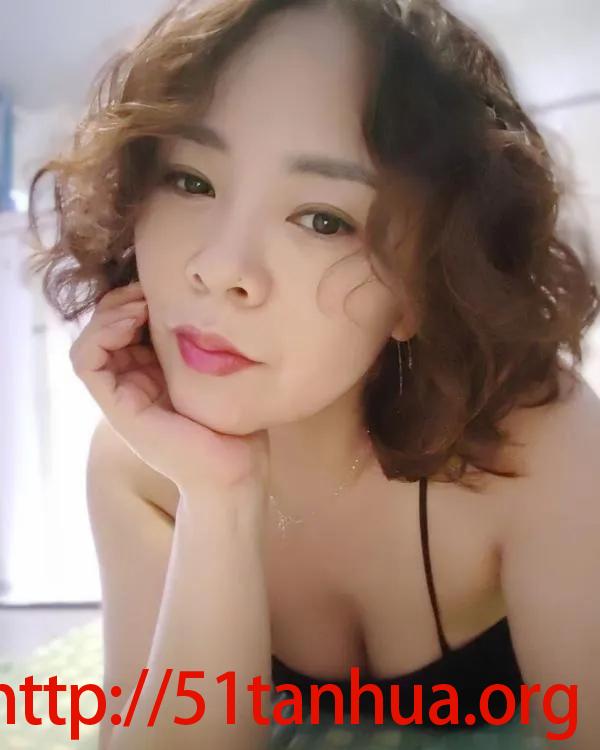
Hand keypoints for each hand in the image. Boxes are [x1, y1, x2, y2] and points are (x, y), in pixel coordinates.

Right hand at [70, 281, 269, 495]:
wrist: (235, 475)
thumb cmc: (237, 428)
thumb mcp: (220, 375)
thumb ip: (204, 347)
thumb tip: (204, 305)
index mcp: (156, 375)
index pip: (129, 327)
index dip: (137, 300)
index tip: (165, 288)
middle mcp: (134, 383)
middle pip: (107, 329)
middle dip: (123, 300)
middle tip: (149, 289)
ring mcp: (123, 397)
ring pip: (91, 342)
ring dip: (109, 313)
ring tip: (139, 304)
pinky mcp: (117, 409)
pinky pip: (86, 363)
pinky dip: (99, 335)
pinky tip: (128, 322)